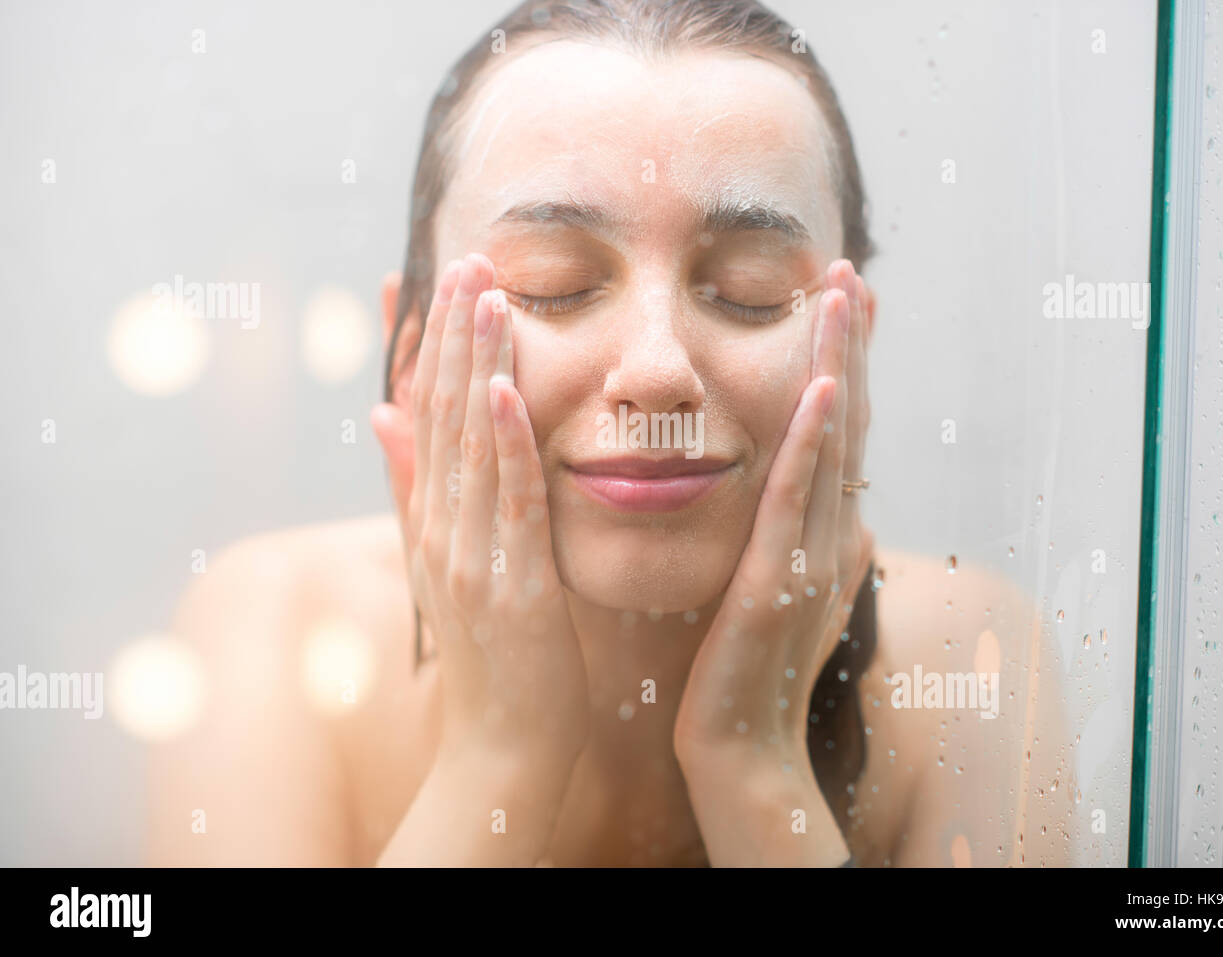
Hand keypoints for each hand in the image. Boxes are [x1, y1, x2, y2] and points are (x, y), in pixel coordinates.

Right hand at [372, 253, 588, 765]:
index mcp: (429, 519)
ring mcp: (469, 556)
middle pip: (442, 416)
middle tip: (466, 257)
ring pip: (473, 445)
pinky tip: (511, 391)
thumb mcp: (444, 560)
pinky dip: (508, 446)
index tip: (424, 280)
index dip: (422, 346)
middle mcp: (439, 528)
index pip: (421, 416)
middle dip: (453, 334)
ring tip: (487, 294)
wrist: (504, 742)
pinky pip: (509, 503)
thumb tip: (381, 415)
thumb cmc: (490, 652)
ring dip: (480, 367)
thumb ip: (414, 488)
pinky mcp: (510, 586)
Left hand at [673, 259, 874, 865]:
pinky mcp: (779, 582)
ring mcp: (810, 555)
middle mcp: (828, 535)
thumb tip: (837, 517)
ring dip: (839, 367)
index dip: (843, 367)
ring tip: (842, 297)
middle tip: (851, 274)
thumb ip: (807, 549)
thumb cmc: (751, 673)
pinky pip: (797, 500)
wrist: (740, 746)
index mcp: (821, 532)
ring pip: (831, 445)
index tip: (842, 306)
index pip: (837, 435)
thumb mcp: (782, 597)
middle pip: (846, 423)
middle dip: (849, 348)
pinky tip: (820, 391)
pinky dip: (815, 444)